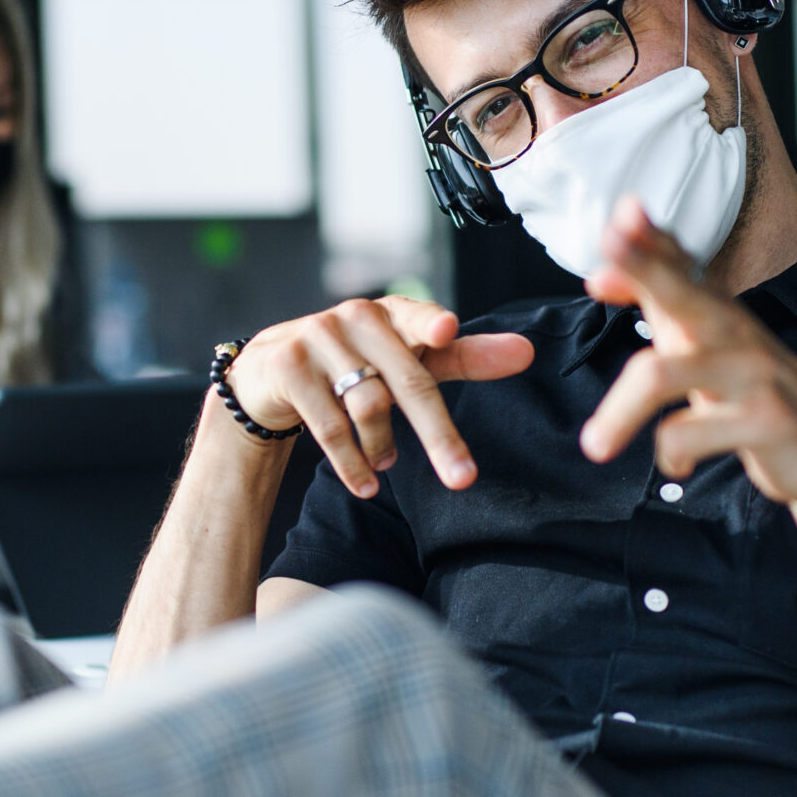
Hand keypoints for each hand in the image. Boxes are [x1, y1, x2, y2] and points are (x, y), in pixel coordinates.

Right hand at [224, 295, 533, 497]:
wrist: (269, 370)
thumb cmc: (356, 362)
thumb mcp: (409, 358)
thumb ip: (465, 356)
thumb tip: (527, 352)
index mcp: (393, 312)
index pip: (418, 316)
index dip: (431, 323)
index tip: (446, 330)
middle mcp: (356, 317)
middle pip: (407, 381)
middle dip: (438, 435)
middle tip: (462, 478)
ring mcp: (317, 337)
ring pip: (368, 407)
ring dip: (383, 447)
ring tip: (387, 462)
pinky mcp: (287, 365)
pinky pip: (329, 426)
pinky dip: (352, 464)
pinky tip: (366, 484)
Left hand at [579, 196, 796, 508]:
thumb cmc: (755, 397)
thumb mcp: (706, 349)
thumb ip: (659, 312)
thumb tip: (598, 278)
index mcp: (717, 315)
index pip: (679, 265)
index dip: (648, 240)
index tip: (619, 217)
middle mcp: (735, 334)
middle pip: (682, 293)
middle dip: (644, 268)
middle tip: (605, 250)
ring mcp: (754, 375)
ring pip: (663, 374)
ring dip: (620, 413)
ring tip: (595, 445)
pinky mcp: (767, 420)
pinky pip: (689, 433)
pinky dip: (671, 455)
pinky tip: (678, 467)